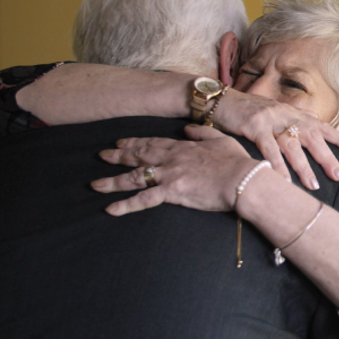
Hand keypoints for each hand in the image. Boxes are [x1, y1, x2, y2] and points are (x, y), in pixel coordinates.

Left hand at [92, 125, 263, 215]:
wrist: (243, 180)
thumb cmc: (237, 162)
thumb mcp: (221, 140)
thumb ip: (202, 133)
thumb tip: (187, 129)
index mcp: (183, 147)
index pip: (153, 143)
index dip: (134, 143)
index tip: (120, 143)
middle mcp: (171, 159)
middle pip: (139, 157)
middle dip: (118, 156)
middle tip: (101, 156)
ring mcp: (170, 175)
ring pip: (135, 177)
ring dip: (112, 181)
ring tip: (95, 185)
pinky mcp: (172, 192)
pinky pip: (144, 200)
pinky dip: (126, 205)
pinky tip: (110, 209)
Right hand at [210, 89, 338, 188]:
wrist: (221, 100)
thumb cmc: (249, 109)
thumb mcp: (276, 111)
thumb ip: (296, 117)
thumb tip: (316, 120)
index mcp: (293, 113)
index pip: (322, 126)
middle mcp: (286, 115)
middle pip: (312, 137)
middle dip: (327, 157)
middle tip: (338, 177)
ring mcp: (270, 121)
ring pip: (292, 146)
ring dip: (303, 167)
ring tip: (313, 185)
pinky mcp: (254, 127)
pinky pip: (268, 149)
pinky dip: (276, 166)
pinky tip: (283, 180)